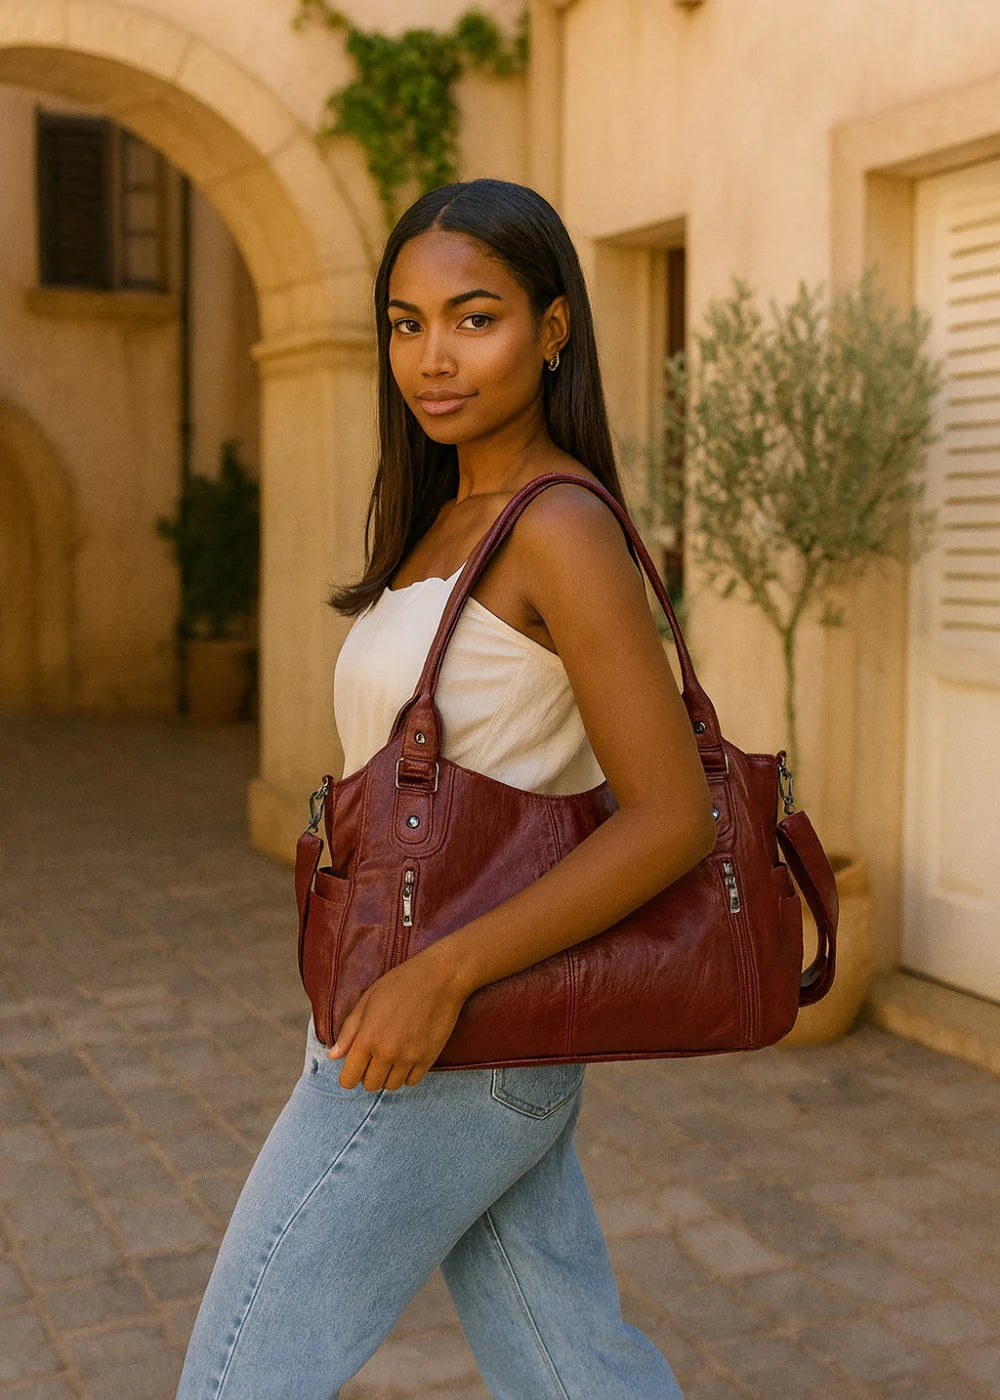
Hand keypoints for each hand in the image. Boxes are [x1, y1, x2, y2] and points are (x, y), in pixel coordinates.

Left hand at [328, 949, 468, 1091]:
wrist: (439, 978)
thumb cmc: (400, 984)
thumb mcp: (367, 1001)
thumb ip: (348, 1031)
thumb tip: (332, 1056)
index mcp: (366, 1038)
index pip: (349, 1079)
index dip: (349, 1076)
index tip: (354, 1068)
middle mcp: (386, 1053)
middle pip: (370, 1085)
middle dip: (369, 1074)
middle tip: (375, 1056)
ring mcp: (408, 1058)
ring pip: (391, 1086)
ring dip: (388, 1075)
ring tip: (393, 1055)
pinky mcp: (428, 1059)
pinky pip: (412, 1082)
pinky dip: (407, 1074)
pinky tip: (408, 1057)